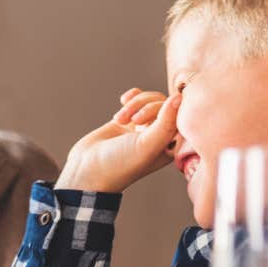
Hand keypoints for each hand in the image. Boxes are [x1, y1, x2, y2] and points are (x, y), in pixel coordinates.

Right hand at [57, 88, 179, 192]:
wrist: (87, 170)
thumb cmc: (120, 164)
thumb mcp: (148, 144)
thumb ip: (166, 121)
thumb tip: (179, 97)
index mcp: (170, 145)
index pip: (180, 116)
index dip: (167, 110)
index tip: (144, 121)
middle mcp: (159, 136)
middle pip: (164, 105)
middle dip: (146, 107)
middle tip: (132, 121)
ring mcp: (143, 127)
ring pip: (149, 100)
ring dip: (135, 104)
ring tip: (120, 119)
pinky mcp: (127, 120)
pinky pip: (137, 99)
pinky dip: (130, 98)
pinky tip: (122, 102)